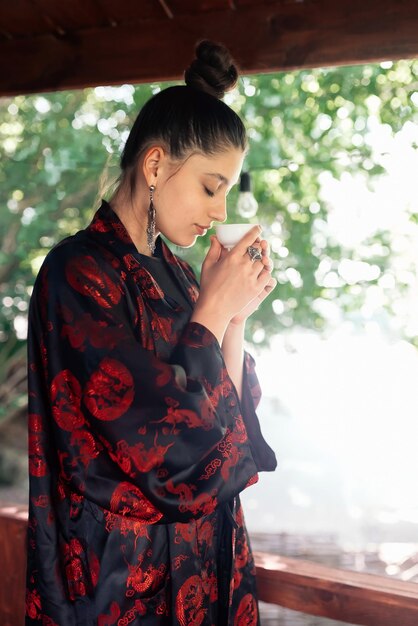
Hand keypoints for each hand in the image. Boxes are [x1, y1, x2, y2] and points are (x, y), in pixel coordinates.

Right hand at [191, 226, 272, 341]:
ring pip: (263, 261)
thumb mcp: (208, 265)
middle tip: (258, 243)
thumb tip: (215, 237)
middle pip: (257, 249)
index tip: (258, 228)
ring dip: (262, 258)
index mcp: (232, 257)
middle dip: (259, 245)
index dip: (255, 232)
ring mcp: (251, 277)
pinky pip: (266, 275)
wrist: (214, 309)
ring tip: (260, 257)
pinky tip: (262, 270)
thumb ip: (214, 250)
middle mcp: (243, 265)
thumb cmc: (208, 286)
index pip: (248, 239)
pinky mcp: (256, 288)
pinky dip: (266, 271)